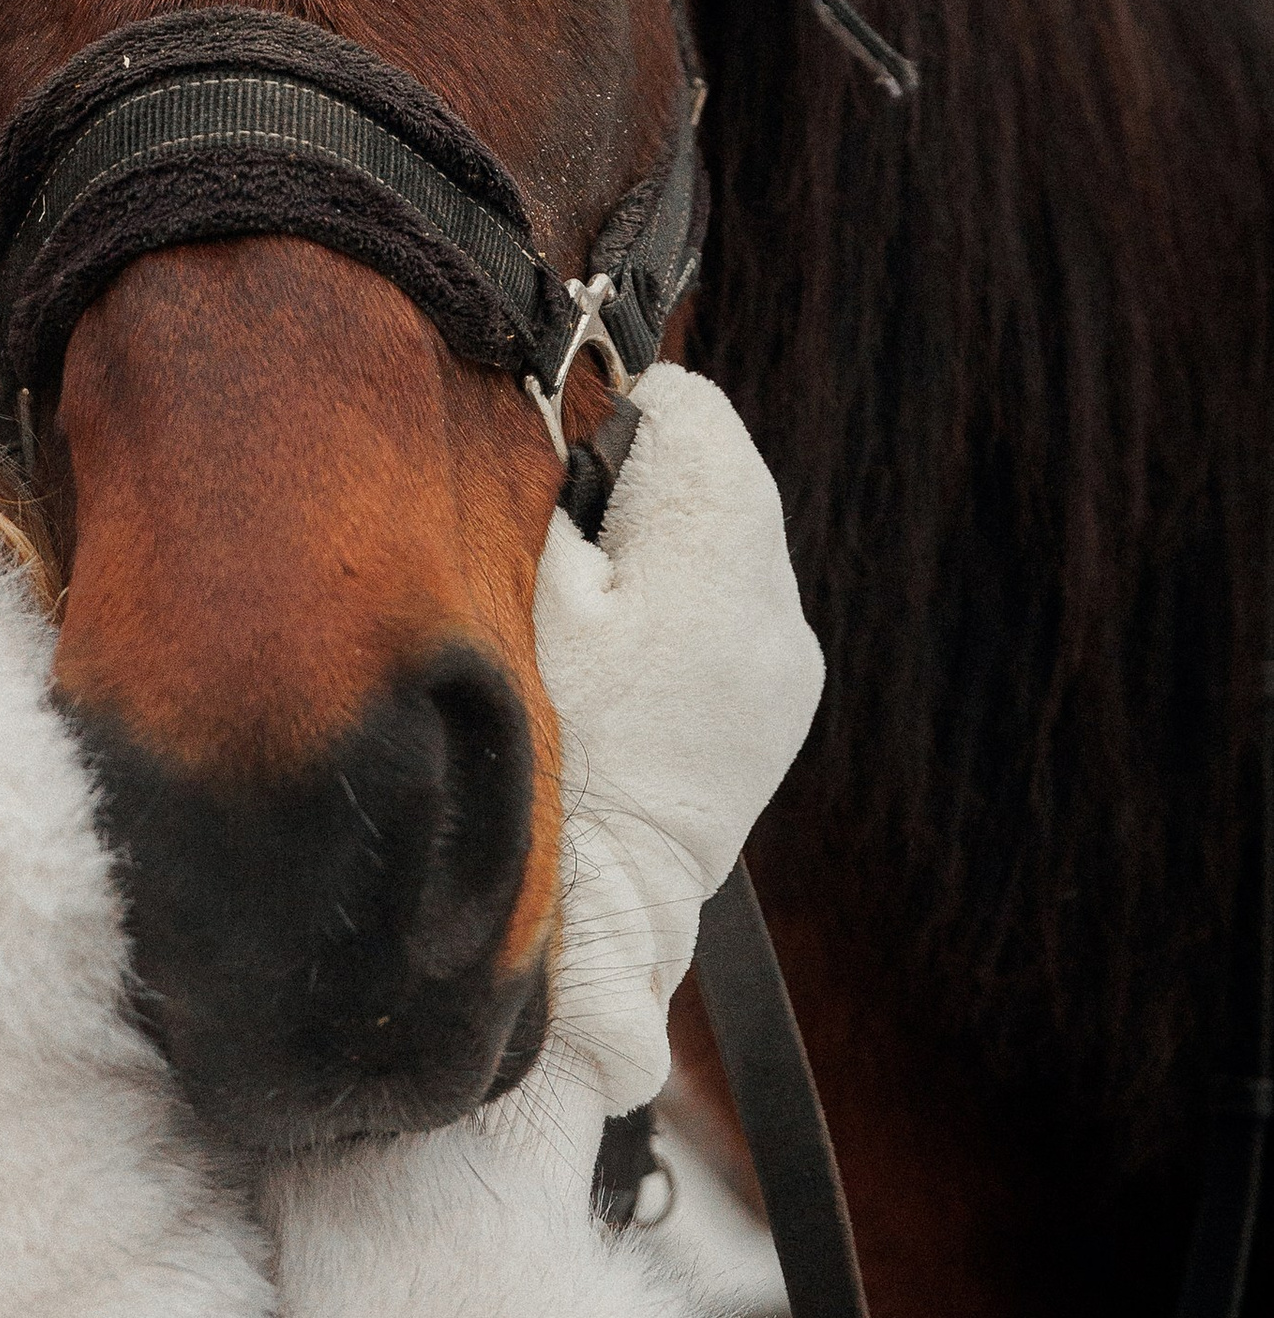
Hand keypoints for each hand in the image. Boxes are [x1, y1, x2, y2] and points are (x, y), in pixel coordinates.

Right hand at [533, 363, 823, 1115]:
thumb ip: (551, 482)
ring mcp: (789, 665)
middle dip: (636, 483)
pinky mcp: (778, 711)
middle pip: (715, 471)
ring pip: (726, 543)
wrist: (597, 912)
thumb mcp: (527, 594)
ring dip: (658, 548)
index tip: (556, 464)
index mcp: (726, 553)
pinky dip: (682, 610)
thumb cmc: (547, 746)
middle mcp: (781, 601)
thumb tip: (557, 411)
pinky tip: (623, 665)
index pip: (690, 405)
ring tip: (587, 619)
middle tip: (559, 546)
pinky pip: (736, 614)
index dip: (610, 414)